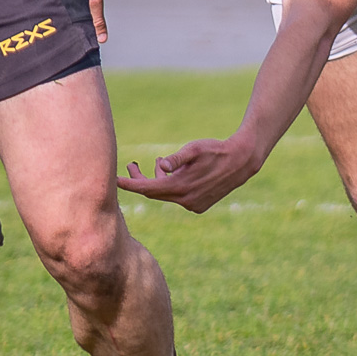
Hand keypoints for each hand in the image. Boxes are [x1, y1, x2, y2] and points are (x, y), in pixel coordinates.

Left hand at [117, 134, 260, 213]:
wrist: (241, 162)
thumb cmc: (215, 150)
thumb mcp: (194, 150)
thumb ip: (177, 158)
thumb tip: (162, 165)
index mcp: (180, 187)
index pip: (147, 189)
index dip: (130, 184)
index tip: (115, 180)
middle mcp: (185, 200)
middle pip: (154, 193)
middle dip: (140, 180)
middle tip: (131, 164)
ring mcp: (192, 205)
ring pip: (165, 195)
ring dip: (157, 180)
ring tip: (154, 162)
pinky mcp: (199, 205)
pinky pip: (177, 197)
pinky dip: (170, 185)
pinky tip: (170, 171)